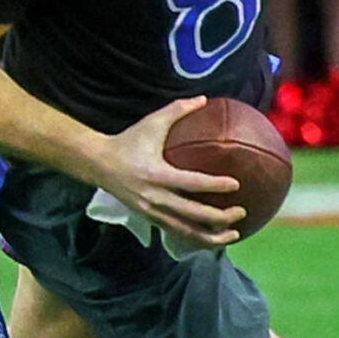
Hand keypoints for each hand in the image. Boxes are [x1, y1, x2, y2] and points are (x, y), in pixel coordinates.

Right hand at [87, 96, 243, 249]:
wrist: (98, 164)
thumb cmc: (127, 141)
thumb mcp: (151, 123)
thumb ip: (178, 110)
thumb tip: (205, 99)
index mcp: (156, 174)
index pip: (191, 183)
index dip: (214, 185)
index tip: (236, 184)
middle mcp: (154, 197)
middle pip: (192, 213)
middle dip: (219, 216)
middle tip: (241, 212)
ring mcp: (151, 211)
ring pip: (185, 230)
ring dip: (211, 236)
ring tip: (234, 233)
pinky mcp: (149, 218)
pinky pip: (176, 232)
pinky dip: (196, 238)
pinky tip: (213, 238)